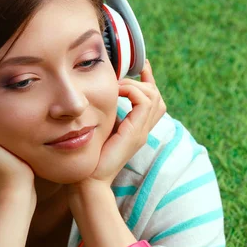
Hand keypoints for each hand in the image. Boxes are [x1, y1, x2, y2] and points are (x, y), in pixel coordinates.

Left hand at [86, 60, 165, 185]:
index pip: (153, 103)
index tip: (142, 66)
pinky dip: (132, 91)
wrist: (89, 180)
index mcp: (136, 130)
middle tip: (130, 70)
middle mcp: (142, 130)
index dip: (149, 82)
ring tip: (118, 85)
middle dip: (145, 79)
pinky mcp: (135, 133)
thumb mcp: (99, 129)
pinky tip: (116, 92)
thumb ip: (105, 115)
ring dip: (135, 84)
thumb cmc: (89, 158)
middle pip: (157, 98)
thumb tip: (99, 95)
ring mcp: (141, 132)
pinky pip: (144, 101)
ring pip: (153, 96)